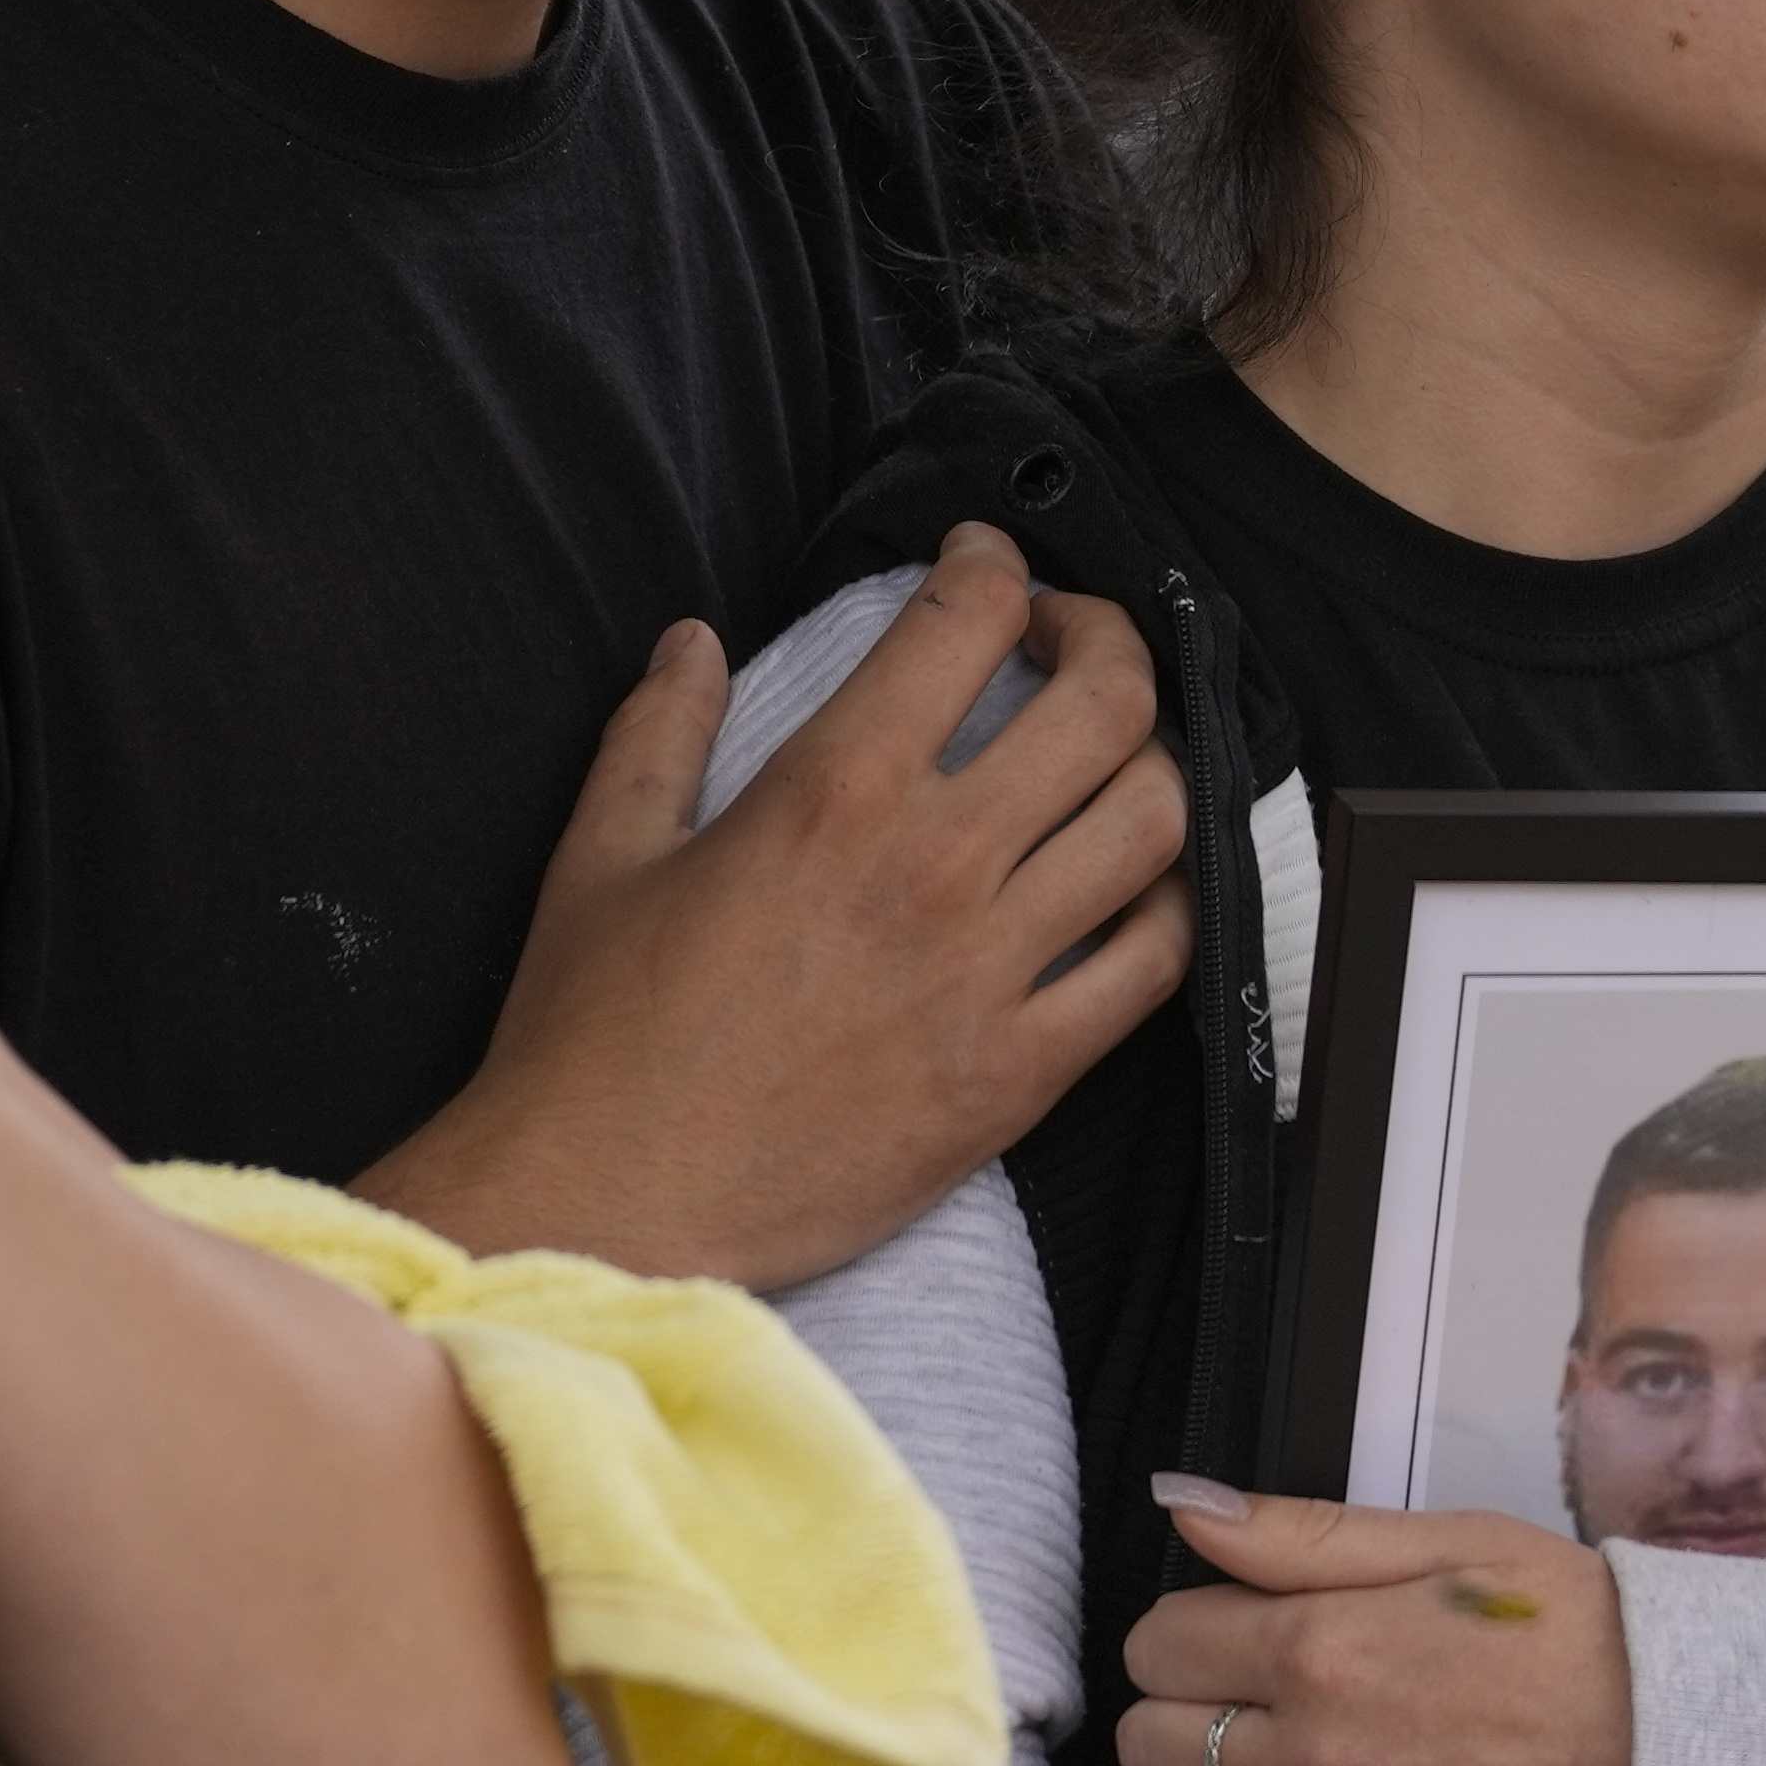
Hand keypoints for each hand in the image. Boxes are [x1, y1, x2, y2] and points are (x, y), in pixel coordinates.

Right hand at [368, 523, 1192, 1285]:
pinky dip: (1172, 906)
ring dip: (1157, 764)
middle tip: (1074, 642)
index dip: (994, 564)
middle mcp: (933, 864)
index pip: (966, 621)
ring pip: (1155, 823)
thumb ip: (660, 730)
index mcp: (832, 790)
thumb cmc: (593, 1040)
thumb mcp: (601, 855)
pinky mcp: (1022, 1072)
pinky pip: (1156, 965)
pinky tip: (1141, 886)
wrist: (609, 1202)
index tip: (989, 565)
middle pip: (1105, 704)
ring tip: (1120, 757)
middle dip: (1109, 641)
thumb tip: (695, 641)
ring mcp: (991, 970)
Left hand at [1117, 1481, 1634, 1765]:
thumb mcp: (1458, 1546)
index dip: (1188, 1630)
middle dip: (1179, 1710)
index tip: (1233, 1634)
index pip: (1162, 1641)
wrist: (1688, 1763)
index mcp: (1328, 1647)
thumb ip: (1307, 1534)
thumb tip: (1182, 1505)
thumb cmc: (1583, 1641)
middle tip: (1244, 1702)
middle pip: (1151, 1739)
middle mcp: (1312, 1756)